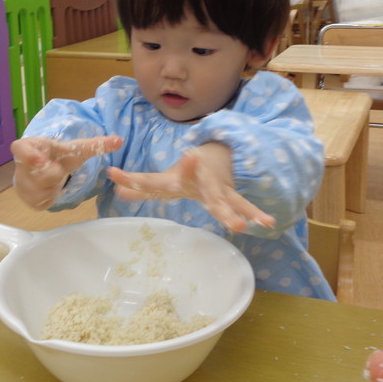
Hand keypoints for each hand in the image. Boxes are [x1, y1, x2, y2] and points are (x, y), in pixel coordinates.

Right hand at [11, 136, 122, 209]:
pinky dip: (50, 198)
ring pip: (39, 192)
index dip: (29, 156)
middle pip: (36, 176)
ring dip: (53, 188)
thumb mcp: (76, 148)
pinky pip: (41, 203)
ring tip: (55, 177)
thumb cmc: (59, 154)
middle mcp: (19, 165)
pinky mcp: (25, 198)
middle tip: (59, 170)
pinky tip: (52, 189)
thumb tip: (119, 140)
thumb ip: (96, 144)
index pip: (20, 149)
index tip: (43, 161)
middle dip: (53, 175)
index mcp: (28, 146)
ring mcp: (20, 183)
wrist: (47, 166)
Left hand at [107, 143, 274, 232]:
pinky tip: (268, 223)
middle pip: (185, 181)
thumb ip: (142, 188)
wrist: (217, 155)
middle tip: (188, 161)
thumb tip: (117, 190)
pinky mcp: (229, 192)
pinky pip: (242, 204)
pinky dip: (255, 213)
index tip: (114, 175)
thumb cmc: (186, 174)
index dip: (131, 180)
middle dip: (184, 172)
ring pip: (220, 199)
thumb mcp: (164, 180)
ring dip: (229, 211)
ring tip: (239, 226)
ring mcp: (214, 186)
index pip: (149, 181)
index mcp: (174, 179)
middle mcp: (193, 179)